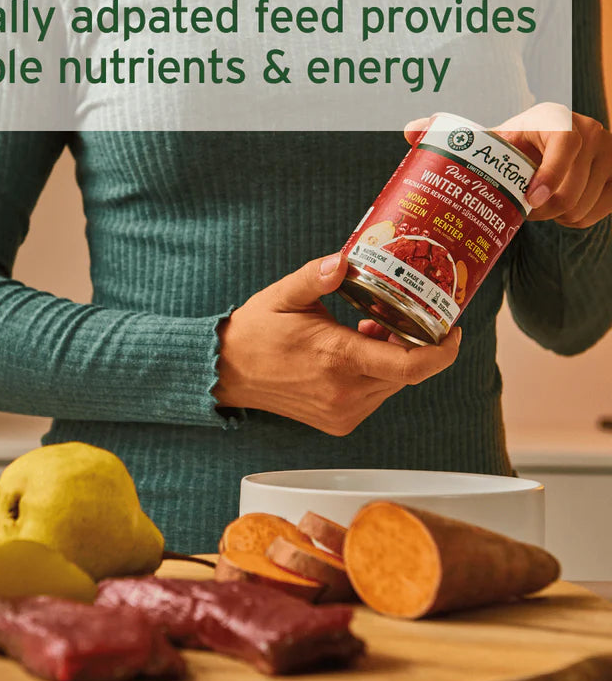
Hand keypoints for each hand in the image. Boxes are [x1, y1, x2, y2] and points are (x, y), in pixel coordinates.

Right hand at [213, 253, 461, 435]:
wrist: (228, 372)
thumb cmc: (256, 331)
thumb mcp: (285, 294)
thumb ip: (318, 276)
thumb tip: (345, 259)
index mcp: (338, 358)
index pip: (411, 366)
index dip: (443, 351)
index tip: (453, 330)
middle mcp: (345, 392)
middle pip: (406, 372)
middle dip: (412, 344)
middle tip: (396, 315)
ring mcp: (342, 412)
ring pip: (392, 384)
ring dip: (392, 358)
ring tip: (367, 329)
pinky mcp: (338, 421)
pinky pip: (375, 395)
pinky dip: (376, 373)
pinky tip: (355, 351)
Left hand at [405, 104, 611, 228]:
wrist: (547, 151)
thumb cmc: (511, 149)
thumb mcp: (487, 141)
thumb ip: (449, 135)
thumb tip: (410, 129)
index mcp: (555, 118)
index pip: (567, 142)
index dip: (552, 174)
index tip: (530, 200)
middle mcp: (591, 129)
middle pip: (576, 185)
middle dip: (546, 209)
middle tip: (523, 210)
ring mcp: (611, 153)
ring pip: (587, 204)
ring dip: (559, 216)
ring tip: (540, 206)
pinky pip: (601, 211)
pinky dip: (578, 218)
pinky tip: (561, 209)